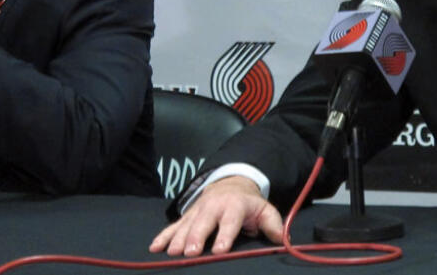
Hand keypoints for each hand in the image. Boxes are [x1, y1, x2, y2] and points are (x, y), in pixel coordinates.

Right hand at [149, 176, 282, 256]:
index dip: (225, 235)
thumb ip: (273, 224)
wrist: (230, 184)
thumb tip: (281, 239)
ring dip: (177, 239)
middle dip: (196, 238)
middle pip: (204, 223)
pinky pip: (173, 226)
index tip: (219, 250)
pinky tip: (155, 248)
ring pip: (186, 225)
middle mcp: (213, 207)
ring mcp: (198, 211)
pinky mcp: (187, 216)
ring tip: (172, 253)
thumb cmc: (248, 203)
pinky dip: (163, 236)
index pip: (230, 221)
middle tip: (189, 252)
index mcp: (234, 206)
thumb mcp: (264, 209)